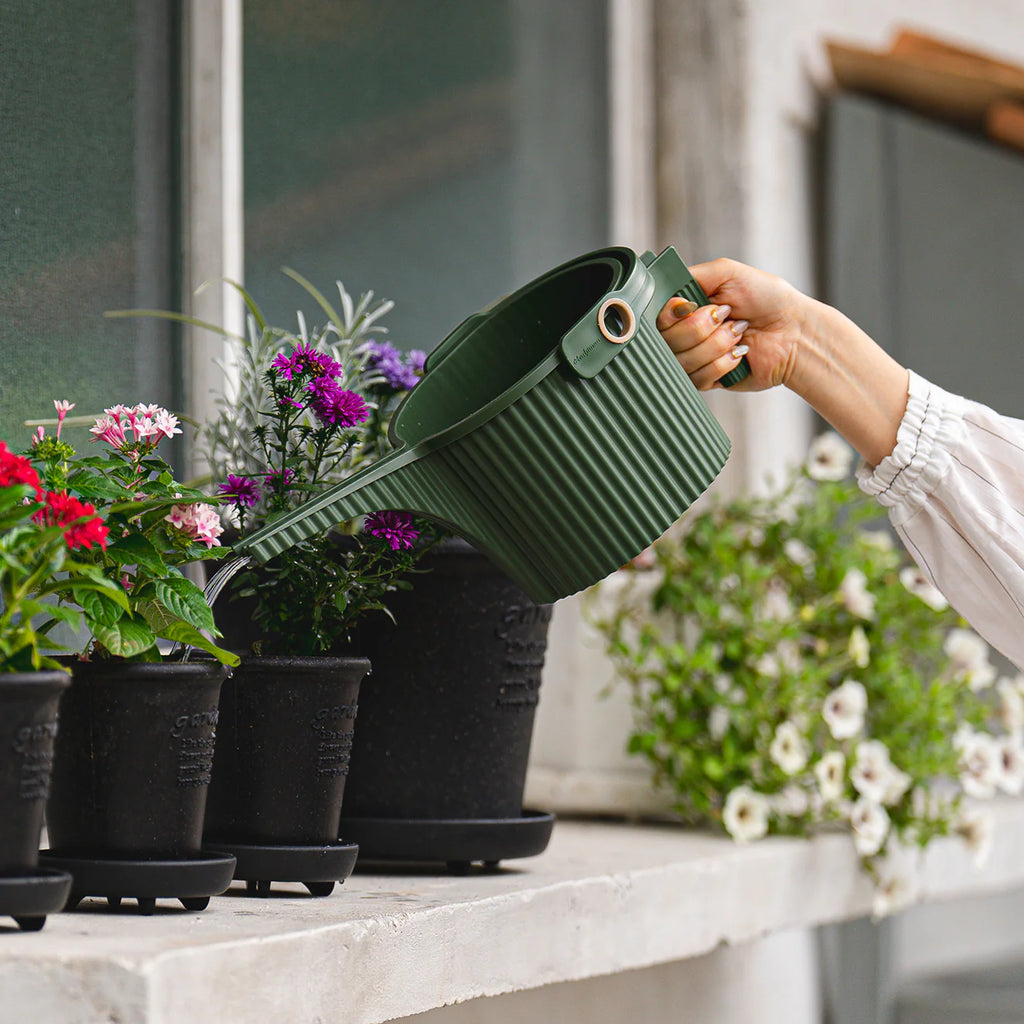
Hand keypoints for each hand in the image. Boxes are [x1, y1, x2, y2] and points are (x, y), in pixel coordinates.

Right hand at [656, 256, 908, 465]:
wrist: (794, 331)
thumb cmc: (766, 298)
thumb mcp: (727, 272)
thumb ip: (691, 275)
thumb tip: (665, 292)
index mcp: (684, 308)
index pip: (654, 318)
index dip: (671, 315)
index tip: (690, 306)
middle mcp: (684, 334)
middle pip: (666, 341)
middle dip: (701, 328)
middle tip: (727, 317)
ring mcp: (693, 358)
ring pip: (682, 361)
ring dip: (717, 345)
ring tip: (738, 334)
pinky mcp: (706, 381)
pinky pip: (698, 379)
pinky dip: (723, 364)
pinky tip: (738, 354)